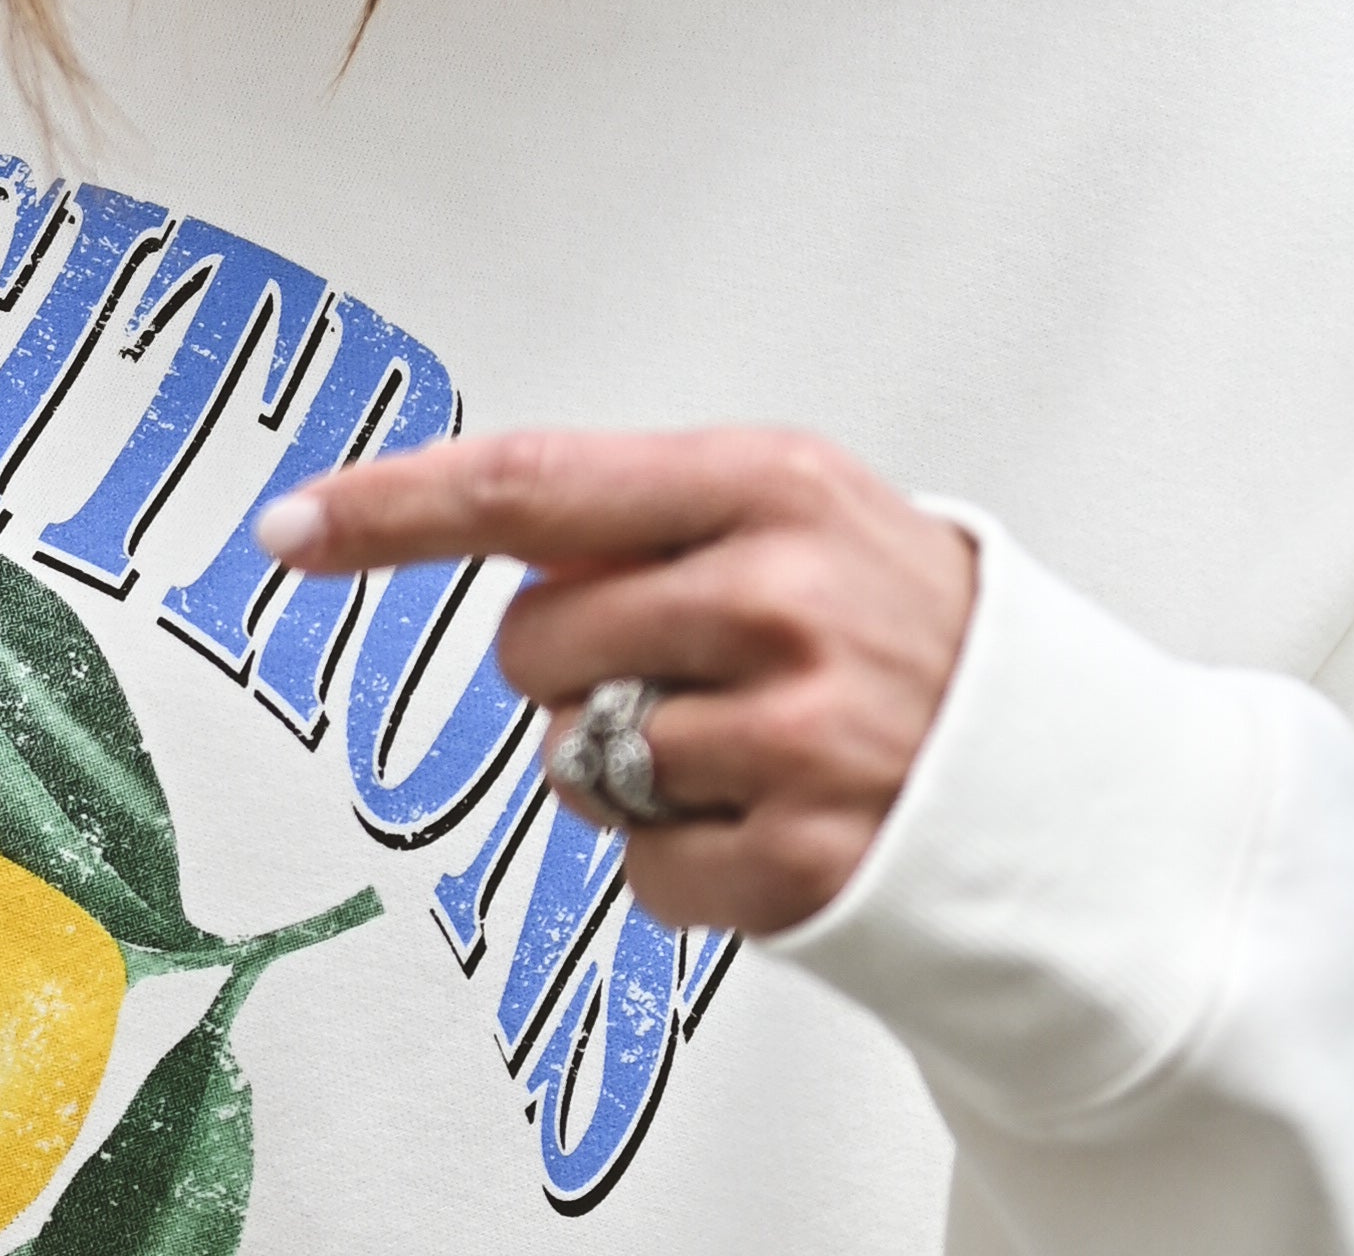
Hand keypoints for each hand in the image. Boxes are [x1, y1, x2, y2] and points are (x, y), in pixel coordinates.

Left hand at [263, 427, 976, 935]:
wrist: (1066, 769)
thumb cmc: (896, 618)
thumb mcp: (786, 509)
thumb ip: (632, 513)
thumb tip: (463, 518)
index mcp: (765, 485)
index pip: (527, 484)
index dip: (390, 507)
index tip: (287, 525)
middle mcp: (779, 599)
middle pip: (532, 642)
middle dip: (572, 665)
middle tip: (685, 666)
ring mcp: (799, 734)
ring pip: (576, 759)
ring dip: (627, 766)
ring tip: (745, 742)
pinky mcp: (808, 861)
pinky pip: (639, 869)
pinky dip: (677, 858)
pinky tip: (766, 817)